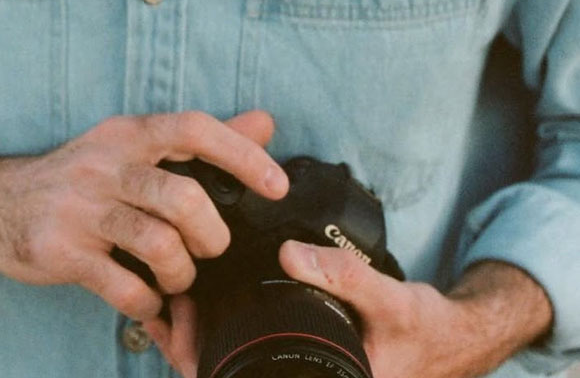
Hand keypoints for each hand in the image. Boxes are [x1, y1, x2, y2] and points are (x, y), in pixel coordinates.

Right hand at [0, 109, 286, 321]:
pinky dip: (147, 305)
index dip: (241, 155)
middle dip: (212, 236)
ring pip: (159, 245)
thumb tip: (265, 121)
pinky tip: (145, 302)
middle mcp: (106, 163)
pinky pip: (124, 288)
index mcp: (129, 133)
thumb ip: (199, 139)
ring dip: (182, 275)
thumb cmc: (79, 176)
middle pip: (183, 197)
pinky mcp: (61, 252)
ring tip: (176, 280)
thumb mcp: (131, 144)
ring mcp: (81, 209)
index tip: (276, 187)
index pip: (193, 129)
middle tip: (209, 250)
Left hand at [144, 245, 552, 377]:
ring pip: (232, 367)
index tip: (175, 318)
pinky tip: (207, 297)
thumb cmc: (425, 329)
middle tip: (163, 302)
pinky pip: (250, 351)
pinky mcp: (297, 356)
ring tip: (176, 295)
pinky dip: (225, 327)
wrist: (454, 338)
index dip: (199, 359)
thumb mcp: (391, 300)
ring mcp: (295, 374)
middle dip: (189, 345)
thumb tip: (290, 252)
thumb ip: (344, 275)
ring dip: (201, 335)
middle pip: (226, 377)